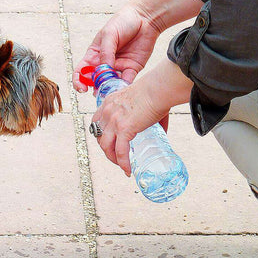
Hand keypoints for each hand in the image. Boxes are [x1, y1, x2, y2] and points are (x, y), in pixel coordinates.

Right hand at [73, 4, 161, 90]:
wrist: (145, 17)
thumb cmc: (123, 22)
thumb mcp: (110, 34)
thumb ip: (105, 53)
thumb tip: (103, 71)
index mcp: (94, 55)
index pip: (81, 71)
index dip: (78, 81)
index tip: (82, 89)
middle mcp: (104, 63)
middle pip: (95, 81)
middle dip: (95, 88)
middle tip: (99, 90)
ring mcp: (118, 68)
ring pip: (110, 84)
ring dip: (109, 89)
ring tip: (110, 90)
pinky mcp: (131, 69)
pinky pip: (125, 82)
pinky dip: (122, 87)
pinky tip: (121, 87)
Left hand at [91, 58, 192, 175]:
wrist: (159, 88)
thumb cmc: (156, 91)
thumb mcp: (142, 101)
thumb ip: (146, 116)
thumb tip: (161, 132)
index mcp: (109, 102)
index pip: (96, 122)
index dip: (101, 135)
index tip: (108, 142)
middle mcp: (107, 112)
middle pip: (99, 137)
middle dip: (106, 149)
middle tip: (117, 156)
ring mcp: (114, 121)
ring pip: (106, 147)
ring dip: (113, 159)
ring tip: (122, 165)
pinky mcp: (124, 129)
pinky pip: (121, 152)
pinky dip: (123, 163)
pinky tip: (128, 170)